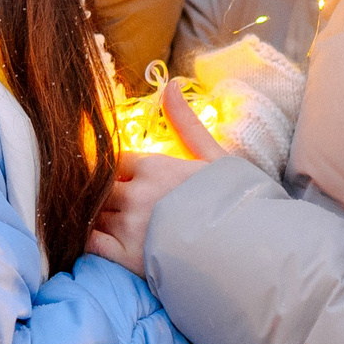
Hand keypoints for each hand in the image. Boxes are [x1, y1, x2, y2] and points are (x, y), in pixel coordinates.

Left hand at [87, 79, 231, 272]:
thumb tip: (170, 84)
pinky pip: (90, 244)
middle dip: (105, 196)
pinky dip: (89, 242)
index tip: (126, 184)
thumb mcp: (215, 159)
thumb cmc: (239, 205)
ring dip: (96, 218)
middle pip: (99, 187)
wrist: (255, 255)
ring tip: (113, 227)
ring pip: (92, 214)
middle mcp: (138, 193)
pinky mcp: (126, 258)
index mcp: (156, 166)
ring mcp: (130, 226)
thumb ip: (186, 124)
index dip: (117, 173)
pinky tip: (103, 244)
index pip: (114, 161)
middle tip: (118, 209)